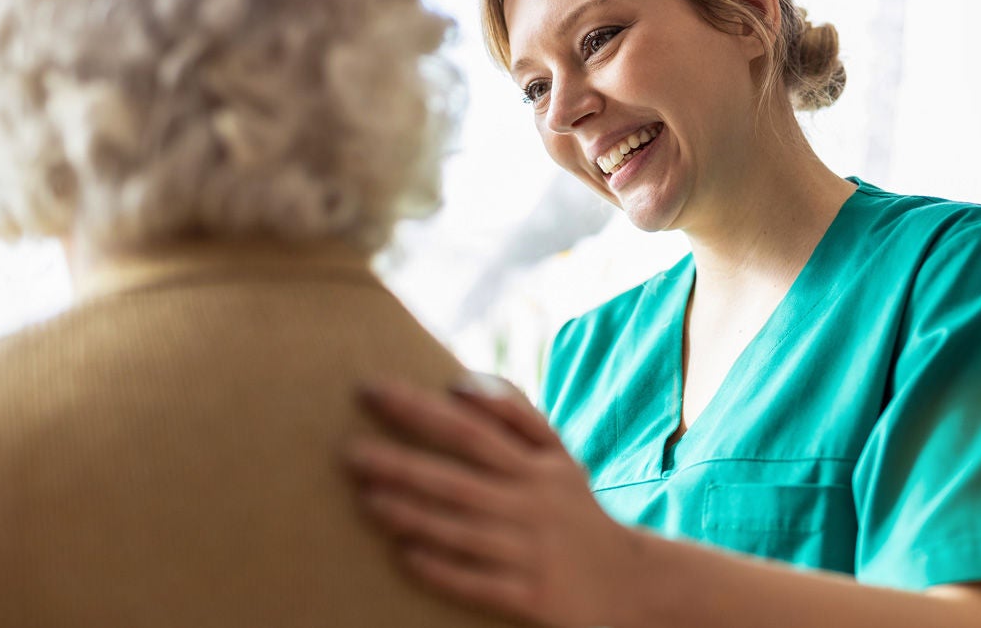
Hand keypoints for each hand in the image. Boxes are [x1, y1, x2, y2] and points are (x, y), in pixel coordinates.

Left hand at [346, 377, 648, 627]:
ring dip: (413, 515)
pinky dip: (444, 570)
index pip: (470, 429)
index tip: (370, 391)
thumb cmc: (574, 510)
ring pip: (464, 531)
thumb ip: (514, 414)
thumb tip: (459, 383)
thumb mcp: (558, 457)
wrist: (632, 585)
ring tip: (367, 501)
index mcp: (536, 468)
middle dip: (403, 464)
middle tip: (349, 453)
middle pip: (458, 480)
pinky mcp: (533, 597)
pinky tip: (405, 557)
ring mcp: (532, 553)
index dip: (419, 409)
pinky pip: (480, 584)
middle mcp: (532, 506)